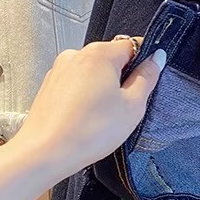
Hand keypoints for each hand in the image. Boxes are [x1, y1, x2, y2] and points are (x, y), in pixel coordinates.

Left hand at [14, 38, 166, 181]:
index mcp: (100, 54)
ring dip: (103, 88)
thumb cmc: (88, 131)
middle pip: (112, 58)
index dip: (144, 62)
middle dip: (122, 78)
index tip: (147, 81)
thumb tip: (156, 58)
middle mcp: (77, 55)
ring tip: (103, 116)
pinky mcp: (49, 86)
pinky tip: (86, 118)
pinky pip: (77, 84)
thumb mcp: (133, 105)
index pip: (133, 44)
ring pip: (94, 72)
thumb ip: (147, 77)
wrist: (44, 154)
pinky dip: (85, 97)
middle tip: (126, 105)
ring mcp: (60, 70)